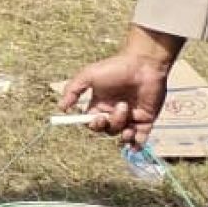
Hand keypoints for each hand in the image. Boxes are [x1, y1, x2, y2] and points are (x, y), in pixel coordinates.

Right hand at [59, 50, 174, 146]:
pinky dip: (136, 143)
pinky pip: (140, 138)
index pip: (90, 121)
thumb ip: (72, 90)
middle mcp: (114, 112)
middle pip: (105, 129)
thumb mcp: (88, 75)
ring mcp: (131, 117)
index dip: (89, 123)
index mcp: (99, 104)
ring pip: (121, 134)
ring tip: (127, 113)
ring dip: (122, 129)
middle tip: (114, 110)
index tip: (92, 118)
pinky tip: (133, 137)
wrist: (144, 64)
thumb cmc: (115, 67)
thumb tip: (61, 108)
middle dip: (106, 124)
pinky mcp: (146, 119)